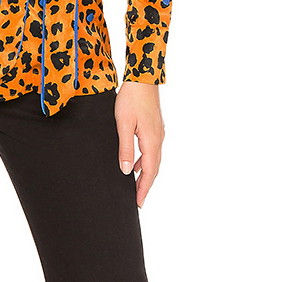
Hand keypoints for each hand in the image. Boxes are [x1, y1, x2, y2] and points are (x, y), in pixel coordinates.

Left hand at [115, 79, 164, 205]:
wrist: (143, 78)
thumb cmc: (131, 99)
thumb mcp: (123, 125)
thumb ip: (125, 149)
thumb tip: (126, 172)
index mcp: (151, 141)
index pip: (148, 172)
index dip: (143, 189)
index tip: (138, 203)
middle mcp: (158, 139)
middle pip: (153, 169)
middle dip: (145, 186)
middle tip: (137, 200)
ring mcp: (158, 133)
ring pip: (153, 160)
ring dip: (145, 174)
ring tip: (135, 186)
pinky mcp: (155, 127)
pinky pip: (151, 150)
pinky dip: (144, 162)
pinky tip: (135, 164)